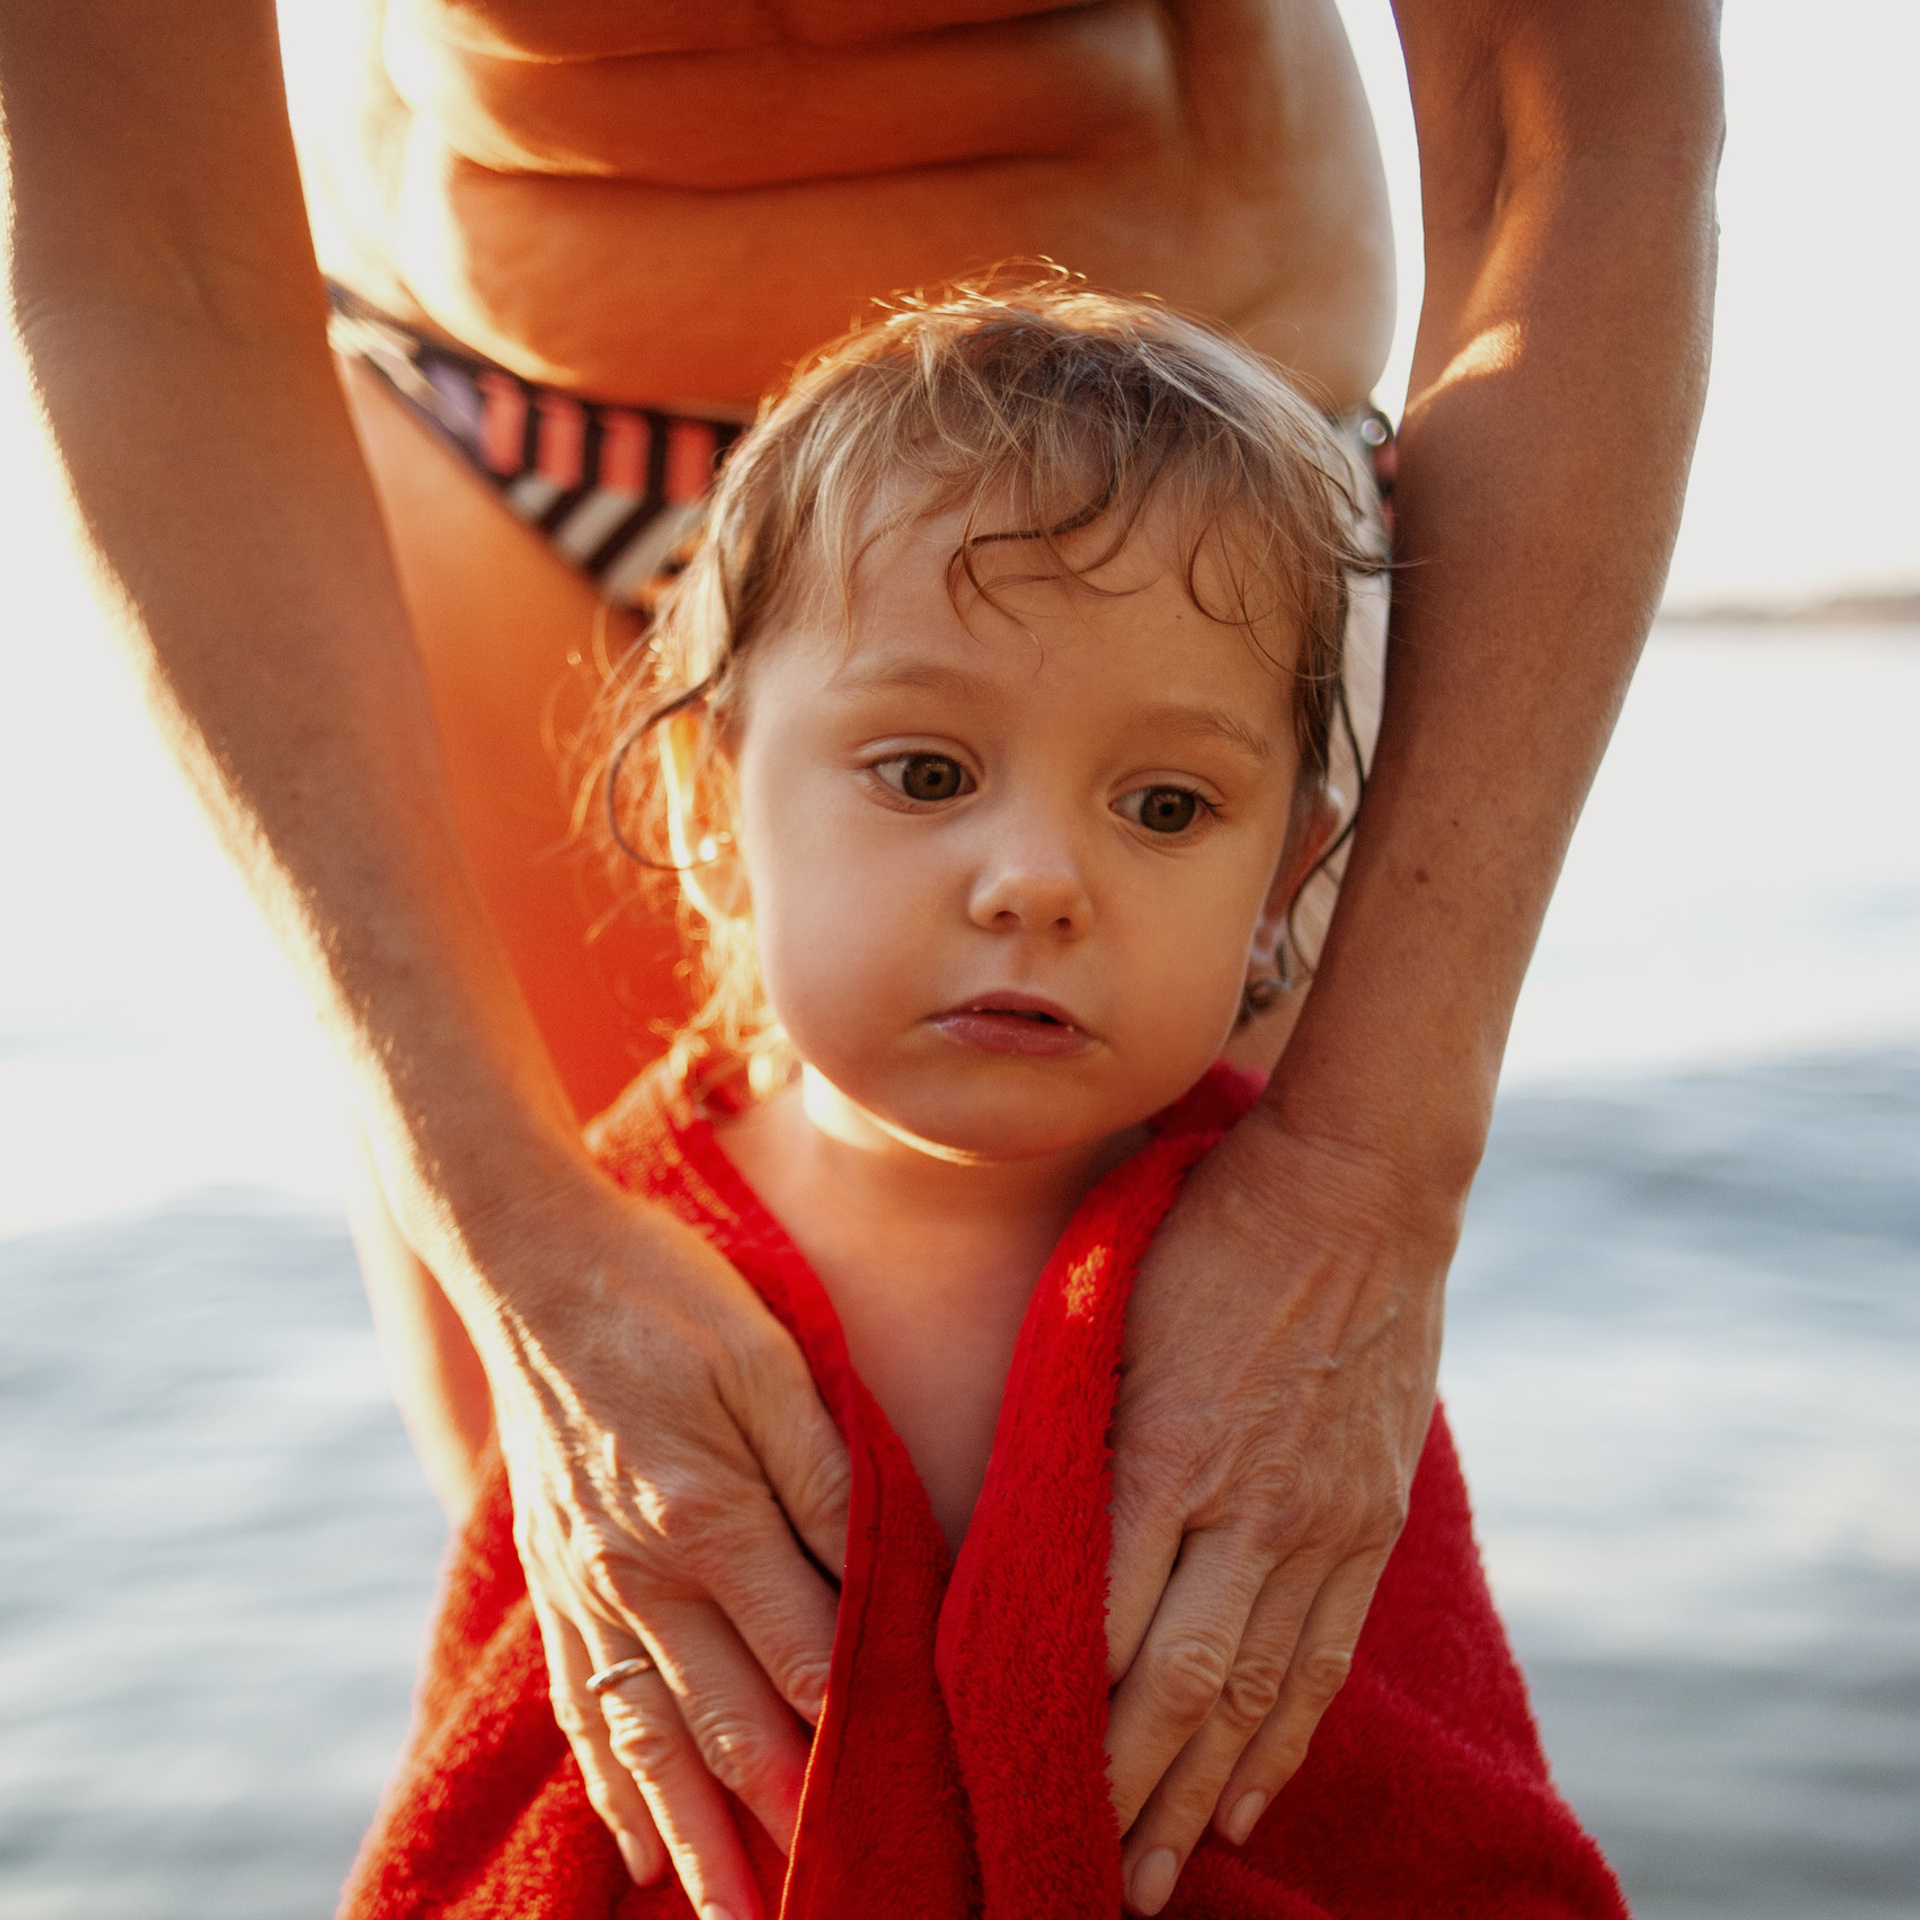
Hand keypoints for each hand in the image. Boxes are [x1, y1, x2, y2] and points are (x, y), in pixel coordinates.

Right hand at [456, 1163, 851, 1919]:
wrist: (532, 1261)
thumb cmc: (670, 1294)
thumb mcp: (770, 1359)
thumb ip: (824, 1472)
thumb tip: (880, 1572)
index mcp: (711, 1518)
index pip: (807, 1659)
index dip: (859, 1737)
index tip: (912, 1805)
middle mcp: (642, 1575)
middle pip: (726, 1728)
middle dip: (786, 1825)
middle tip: (837, 1902)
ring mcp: (588, 1586)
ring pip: (646, 1743)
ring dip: (696, 1841)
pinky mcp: (555, 1577)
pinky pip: (582, 1705)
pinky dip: (612, 1783)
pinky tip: (636, 1842)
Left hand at [1102, 1105, 1458, 1914]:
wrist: (1359, 1190)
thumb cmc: (1208, 1236)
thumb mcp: (1115, 1313)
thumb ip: (1082, 1434)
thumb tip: (1034, 1542)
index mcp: (1167, 1452)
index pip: (1098, 1623)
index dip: (1056, 1719)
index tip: (1009, 1784)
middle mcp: (1250, 1509)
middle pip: (1178, 1688)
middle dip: (1124, 1795)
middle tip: (1077, 1880)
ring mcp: (1323, 1524)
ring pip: (1257, 1695)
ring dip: (1202, 1796)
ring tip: (1156, 1872)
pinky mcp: (1371, 1520)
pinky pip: (1326, 1656)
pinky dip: (1284, 1738)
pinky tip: (1251, 1795)